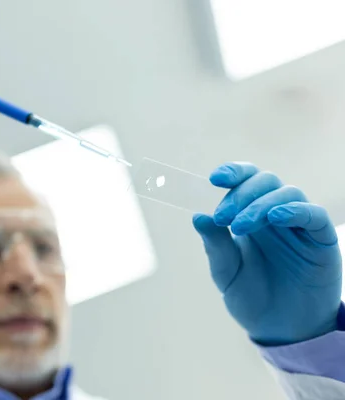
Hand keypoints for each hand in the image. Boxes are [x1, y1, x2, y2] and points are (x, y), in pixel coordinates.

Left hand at [193, 162, 341, 345]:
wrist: (280, 329)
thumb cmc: (251, 297)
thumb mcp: (226, 273)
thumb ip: (215, 245)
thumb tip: (197, 216)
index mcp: (249, 216)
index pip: (244, 181)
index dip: (232, 173)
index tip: (213, 179)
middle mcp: (274, 215)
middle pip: (264, 181)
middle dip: (241, 193)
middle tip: (223, 216)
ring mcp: (298, 225)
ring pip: (287, 193)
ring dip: (260, 204)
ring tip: (240, 226)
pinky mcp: (321, 239)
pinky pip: (313, 215)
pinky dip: (295, 210)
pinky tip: (276, 217)